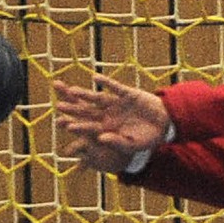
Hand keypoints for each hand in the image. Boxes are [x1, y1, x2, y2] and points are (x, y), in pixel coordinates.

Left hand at [55, 75, 170, 171]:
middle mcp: (109, 115)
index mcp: (109, 129)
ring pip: (97, 98)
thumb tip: (101, 139)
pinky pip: (115, 87)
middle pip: (88, 112)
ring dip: (85, 94)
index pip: (90, 128)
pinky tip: (95, 77)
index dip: (79, 126)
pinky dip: (106, 82)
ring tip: (72, 91)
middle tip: (59, 106)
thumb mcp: (134, 144)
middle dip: (74, 109)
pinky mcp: (127, 94)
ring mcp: (117, 104)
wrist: (165, 124)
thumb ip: (117, 142)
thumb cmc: (148, 138)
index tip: (67, 126)